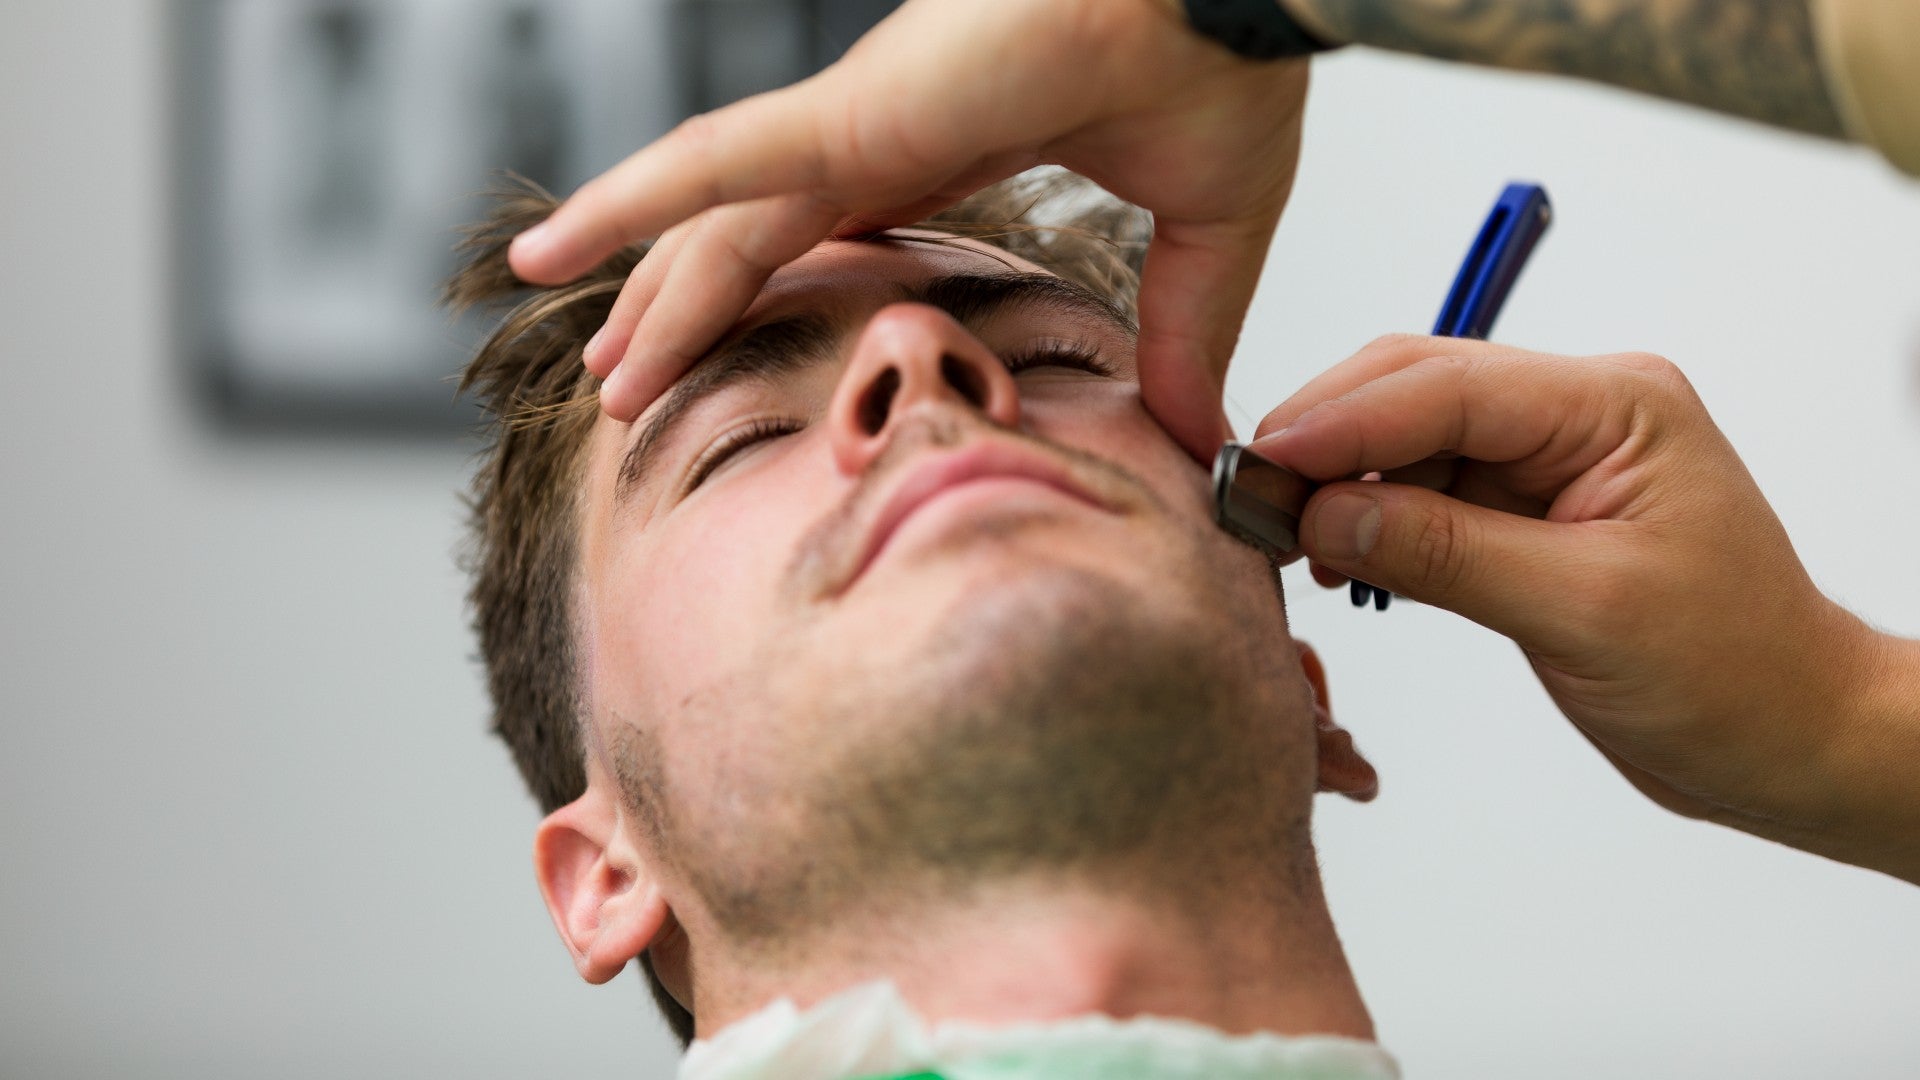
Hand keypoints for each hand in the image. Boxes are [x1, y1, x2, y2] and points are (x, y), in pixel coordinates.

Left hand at [506, 0, 1307, 459]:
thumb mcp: (1202, 238)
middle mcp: (893, 132)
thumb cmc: (1227, 67)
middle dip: (697, 312)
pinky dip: (631, 203)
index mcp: (960, 146)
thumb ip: (1181, 333)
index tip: (748, 348)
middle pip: (760, 237)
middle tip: (639, 384)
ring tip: (601, 374)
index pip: (841, 229)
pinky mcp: (857, 112)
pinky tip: (556, 250)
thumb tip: (1198, 438)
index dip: (786, 290)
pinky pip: (718, 162)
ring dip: (655, 294)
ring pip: (723, 218)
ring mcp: (864, 120)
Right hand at [1251, 335, 1919, 882]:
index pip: (1448, 387)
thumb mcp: (1585, 612)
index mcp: (1613, 406)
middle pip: (1415, 390)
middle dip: (1329, 436)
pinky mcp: (1523, 515)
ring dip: (1342, 482)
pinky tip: (1341, 560)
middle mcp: (1577, 414)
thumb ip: (1449, 552)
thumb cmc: (1735, 674)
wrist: (1788, 738)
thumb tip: (1328, 514)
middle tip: (1251, 494)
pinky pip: (1423, 495)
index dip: (1345, 420)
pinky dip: (1371, 521)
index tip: (1264, 460)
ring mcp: (1547, 463)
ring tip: (1283, 538)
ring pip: (1408, 442)